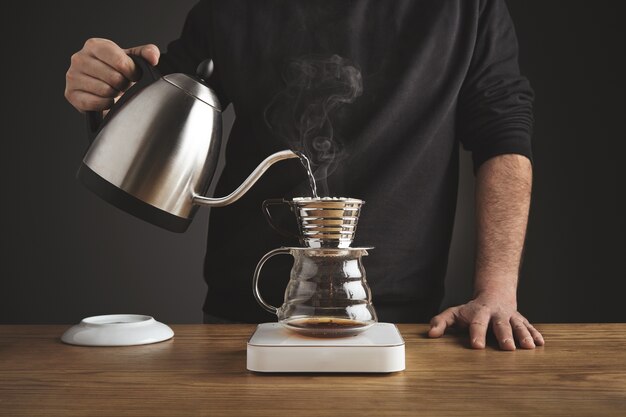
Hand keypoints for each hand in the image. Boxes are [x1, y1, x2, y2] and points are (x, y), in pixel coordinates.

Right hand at [64, 38, 159, 111]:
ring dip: (115, 94)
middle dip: (123, 84)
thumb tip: (153, 57)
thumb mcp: (132, 59)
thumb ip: (147, 53)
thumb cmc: (116, 71)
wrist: (102, 87)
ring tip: (113, 90)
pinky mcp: (71, 94)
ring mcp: (73, 76)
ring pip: (105, 91)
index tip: (134, 75)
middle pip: (114, 78)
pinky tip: (106, 99)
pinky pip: (95, 103)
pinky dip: (105, 104)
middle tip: (121, 84)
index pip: (120, 61)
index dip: (132, 72)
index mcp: (95, 45)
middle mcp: (79, 58)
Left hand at [427, 293, 544, 349]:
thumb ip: (441, 322)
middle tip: (507, 348)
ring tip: (528, 347)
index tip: (477, 346)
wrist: (493, 294)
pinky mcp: (521, 321)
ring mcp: (511, 317)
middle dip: (504, 336)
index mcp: (479, 313)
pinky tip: (540, 343)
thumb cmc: (471, 310)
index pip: (477, 324)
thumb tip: (431, 335)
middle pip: (500, 325)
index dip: (477, 335)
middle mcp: (496, 314)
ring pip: (518, 325)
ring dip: (523, 335)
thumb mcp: (454, 314)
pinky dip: (535, 334)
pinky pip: (530, 327)